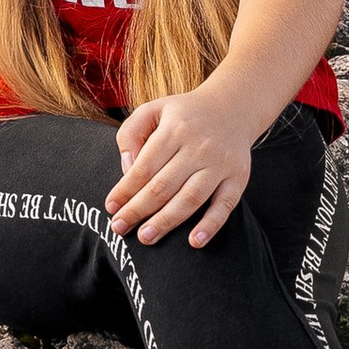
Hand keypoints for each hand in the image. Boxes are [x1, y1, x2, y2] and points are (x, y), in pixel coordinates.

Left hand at [105, 82, 255, 247]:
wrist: (233, 107)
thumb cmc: (184, 114)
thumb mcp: (153, 109)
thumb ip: (130, 133)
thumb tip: (126, 169)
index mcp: (175, 129)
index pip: (144, 167)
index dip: (125, 190)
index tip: (111, 207)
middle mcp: (199, 146)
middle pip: (163, 186)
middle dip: (138, 210)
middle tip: (120, 228)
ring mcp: (220, 163)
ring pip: (190, 198)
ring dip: (166, 221)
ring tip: (147, 237)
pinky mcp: (238, 177)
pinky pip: (225, 205)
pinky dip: (211, 225)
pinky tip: (194, 241)